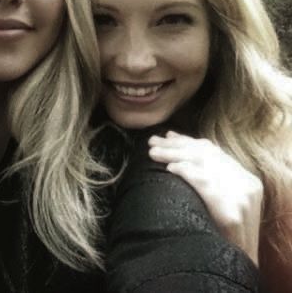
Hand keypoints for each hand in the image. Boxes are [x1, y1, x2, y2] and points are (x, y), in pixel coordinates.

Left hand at [148, 131, 262, 265]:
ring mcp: (240, 197)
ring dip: (174, 155)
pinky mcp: (232, 211)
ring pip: (202, 163)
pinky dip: (186, 173)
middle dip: (175, 146)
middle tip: (152, 142)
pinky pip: (205, 183)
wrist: (236, 263)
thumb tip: (178, 157)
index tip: (167, 136)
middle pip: (205, 154)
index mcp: (247, 179)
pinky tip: (170, 169)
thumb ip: (210, 178)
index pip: (214, 151)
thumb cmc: (222, 234)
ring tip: (152, 153)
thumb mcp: (222, 201)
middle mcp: (246, 184)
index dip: (188, 141)